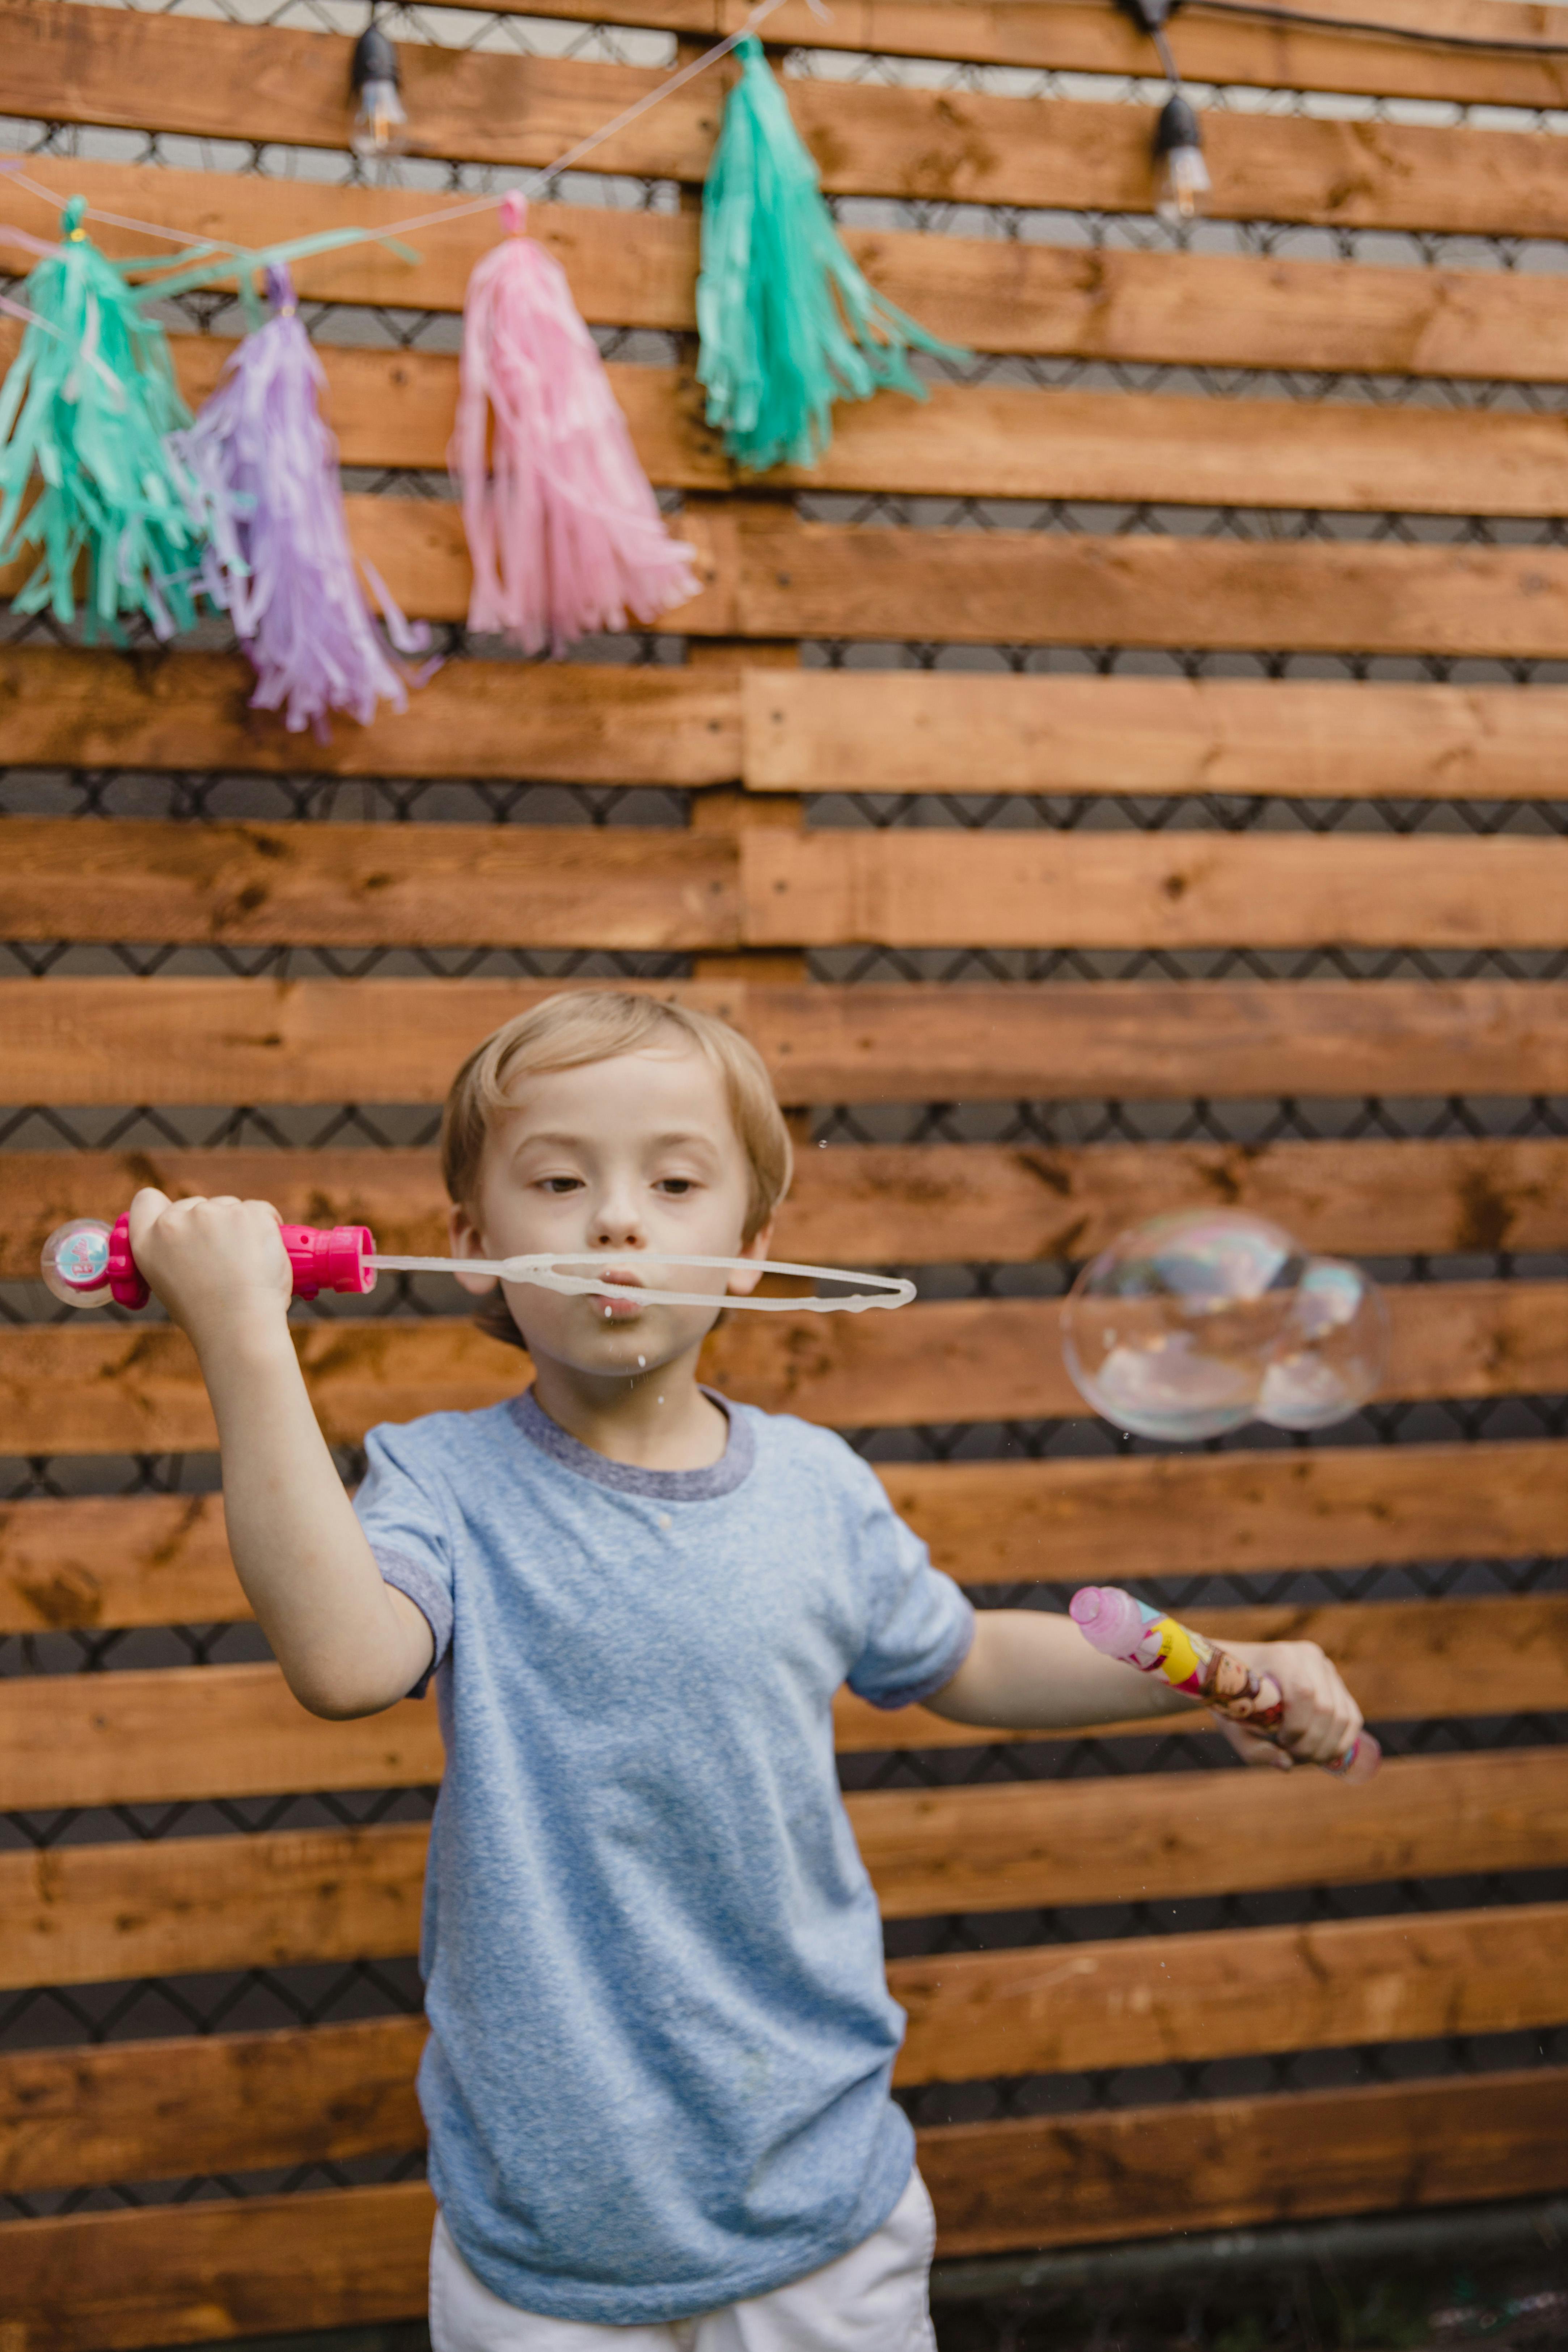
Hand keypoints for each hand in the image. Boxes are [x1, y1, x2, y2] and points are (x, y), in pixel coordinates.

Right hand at [126, 1188, 291, 1346]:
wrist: (239, 1328)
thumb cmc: (209, 1317)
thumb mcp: (169, 1285)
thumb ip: (173, 1253)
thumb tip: (192, 1239)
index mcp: (147, 1242)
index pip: (146, 1201)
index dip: (164, 1208)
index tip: (182, 1221)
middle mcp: (174, 1222)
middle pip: (194, 1205)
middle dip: (210, 1224)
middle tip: (224, 1259)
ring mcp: (210, 1214)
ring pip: (228, 1206)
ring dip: (239, 1226)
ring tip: (245, 1265)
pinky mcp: (246, 1213)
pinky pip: (260, 1209)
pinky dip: (266, 1225)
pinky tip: (265, 1251)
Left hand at [1213, 1639, 1362, 1771]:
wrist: (1236, 1674)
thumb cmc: (1231, 1699)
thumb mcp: (1233, 1726)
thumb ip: (1255, 1748)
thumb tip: (1286, 1765)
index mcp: (1281, 1656)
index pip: (1303, 1693)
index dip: (1298, 1727)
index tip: (1281, 1743)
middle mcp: (1308, 1656)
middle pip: (1326, 1707)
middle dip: (1312, 1743)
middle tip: (1293, 1757)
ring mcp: (1325, 1668)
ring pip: (1343, 1715)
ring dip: (1328, 1746)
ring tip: (1305, 1757)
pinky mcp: (1336, 1683)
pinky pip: (1352, 1716)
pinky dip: (1343, 1741)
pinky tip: (1324, 1753)